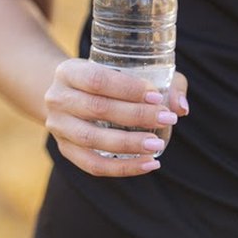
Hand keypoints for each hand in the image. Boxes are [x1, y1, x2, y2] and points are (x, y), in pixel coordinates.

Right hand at [44, 58, 188, 176]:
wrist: (69, 94)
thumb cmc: (106, 79)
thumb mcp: (124, 69)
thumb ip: (159, 82)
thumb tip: (180, 106)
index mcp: (68, 71)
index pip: (96, 79)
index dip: (127, 88)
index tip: (156, 96)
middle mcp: (57, 98)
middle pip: (96, 108)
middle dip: (135, 115)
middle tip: (167, 118)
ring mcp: (58, 126)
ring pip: (91, 139)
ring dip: (128, 144)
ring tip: (157, 145)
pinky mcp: (65, 149)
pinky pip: (92, 165)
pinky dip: (122, 168)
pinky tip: (148, 164)